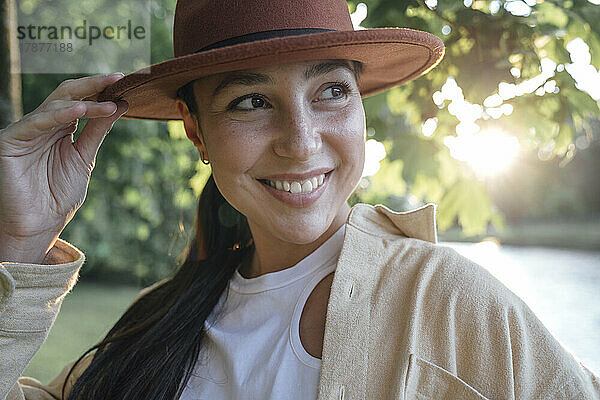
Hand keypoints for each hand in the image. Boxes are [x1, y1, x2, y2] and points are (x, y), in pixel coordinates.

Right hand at [0, 73, 127, 262]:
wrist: (36, 227)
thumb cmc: (57, 197)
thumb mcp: (83, 159)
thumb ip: (96, 131)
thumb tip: (118, 104)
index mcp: (59, 128)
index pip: (80, 100)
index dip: (100, 89)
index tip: (124, 82)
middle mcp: (42, 125)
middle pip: (67, 94)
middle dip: (93, 84)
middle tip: (118, 78)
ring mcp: (25, 131)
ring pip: (56, 105)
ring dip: (85, 104)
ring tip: (109, 104)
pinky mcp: (10, 140)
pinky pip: (36, 122)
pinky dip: (59, 115)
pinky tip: (79, 111)